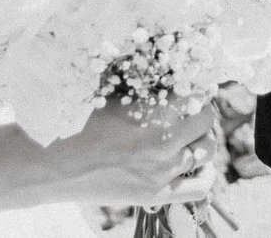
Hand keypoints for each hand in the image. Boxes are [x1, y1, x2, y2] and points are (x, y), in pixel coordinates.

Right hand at [34, 102, 221, 206]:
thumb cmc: (87, 127)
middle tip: (193, 110)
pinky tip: (197, 165)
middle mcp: (164, 143)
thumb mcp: (115, 97)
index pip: (195, 95)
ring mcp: (163, 172)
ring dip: (203, 139)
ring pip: (206, 151)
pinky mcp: (157, 195)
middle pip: (206, 120)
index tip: (192, 89)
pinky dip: (205, 174)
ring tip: (193, 135)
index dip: (196, 89)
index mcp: (153, 115)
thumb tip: (167, 75)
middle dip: (201, 110)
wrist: (64, 166)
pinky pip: (199, 188)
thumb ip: (143, 86)